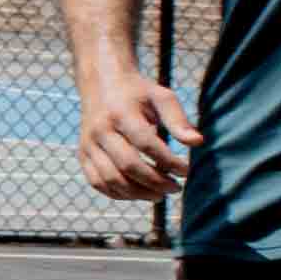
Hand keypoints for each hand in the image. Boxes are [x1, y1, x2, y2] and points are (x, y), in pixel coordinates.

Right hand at [70, 62, 196, 202]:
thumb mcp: (161, 97)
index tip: (186, 171)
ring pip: (110, 179)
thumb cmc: (138, 93)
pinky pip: (98, 183)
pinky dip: (119, 194)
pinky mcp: (82, 156)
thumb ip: (178, 120)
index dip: (168, 161)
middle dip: (155, 182)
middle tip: (175, 188)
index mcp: (120, 113)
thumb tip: (197, 142)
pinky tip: (139, 193)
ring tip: (159, 195)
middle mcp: (99, 130)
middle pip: (127, 165)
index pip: (146, 143)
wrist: (100, 84)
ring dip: (138, 193)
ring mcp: (88, 145)